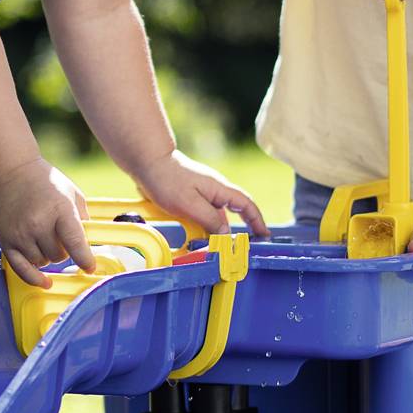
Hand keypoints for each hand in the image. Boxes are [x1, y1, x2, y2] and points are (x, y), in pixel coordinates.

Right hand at [0, 159, 94, 285]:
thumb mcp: (72, 193)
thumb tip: (90, 244)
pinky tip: (44, 282)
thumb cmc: (45, 182)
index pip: (75, 243)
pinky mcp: (5, 240)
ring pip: (42, 262)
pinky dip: (34, 278)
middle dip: (63, 251)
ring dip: (47, 256)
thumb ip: (83, 218)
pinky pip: (21, 269)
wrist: (11, 172)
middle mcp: (38, 223)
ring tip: (44, 237)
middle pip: (59, 256)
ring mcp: (20, 233)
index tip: (90, 267)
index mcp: (59, 209)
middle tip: (58, 235)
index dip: (85, 259)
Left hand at [135, 150, 266, 239]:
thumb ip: (210, 220)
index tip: (264, 235)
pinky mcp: (190, 197)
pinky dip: (203, 228)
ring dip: (216, 232)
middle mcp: (214, 191)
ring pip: (215, 217)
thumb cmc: (168, 180)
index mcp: (219, 189)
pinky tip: (197, 238)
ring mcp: (202, 194)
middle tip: (242, 249)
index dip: (257, 220)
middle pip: (232, 214)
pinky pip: (202, 215)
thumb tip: (226, 235)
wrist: (148, 163)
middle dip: (239, 231)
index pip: (246, 205)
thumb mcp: (190, 204)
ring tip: (216, 249)